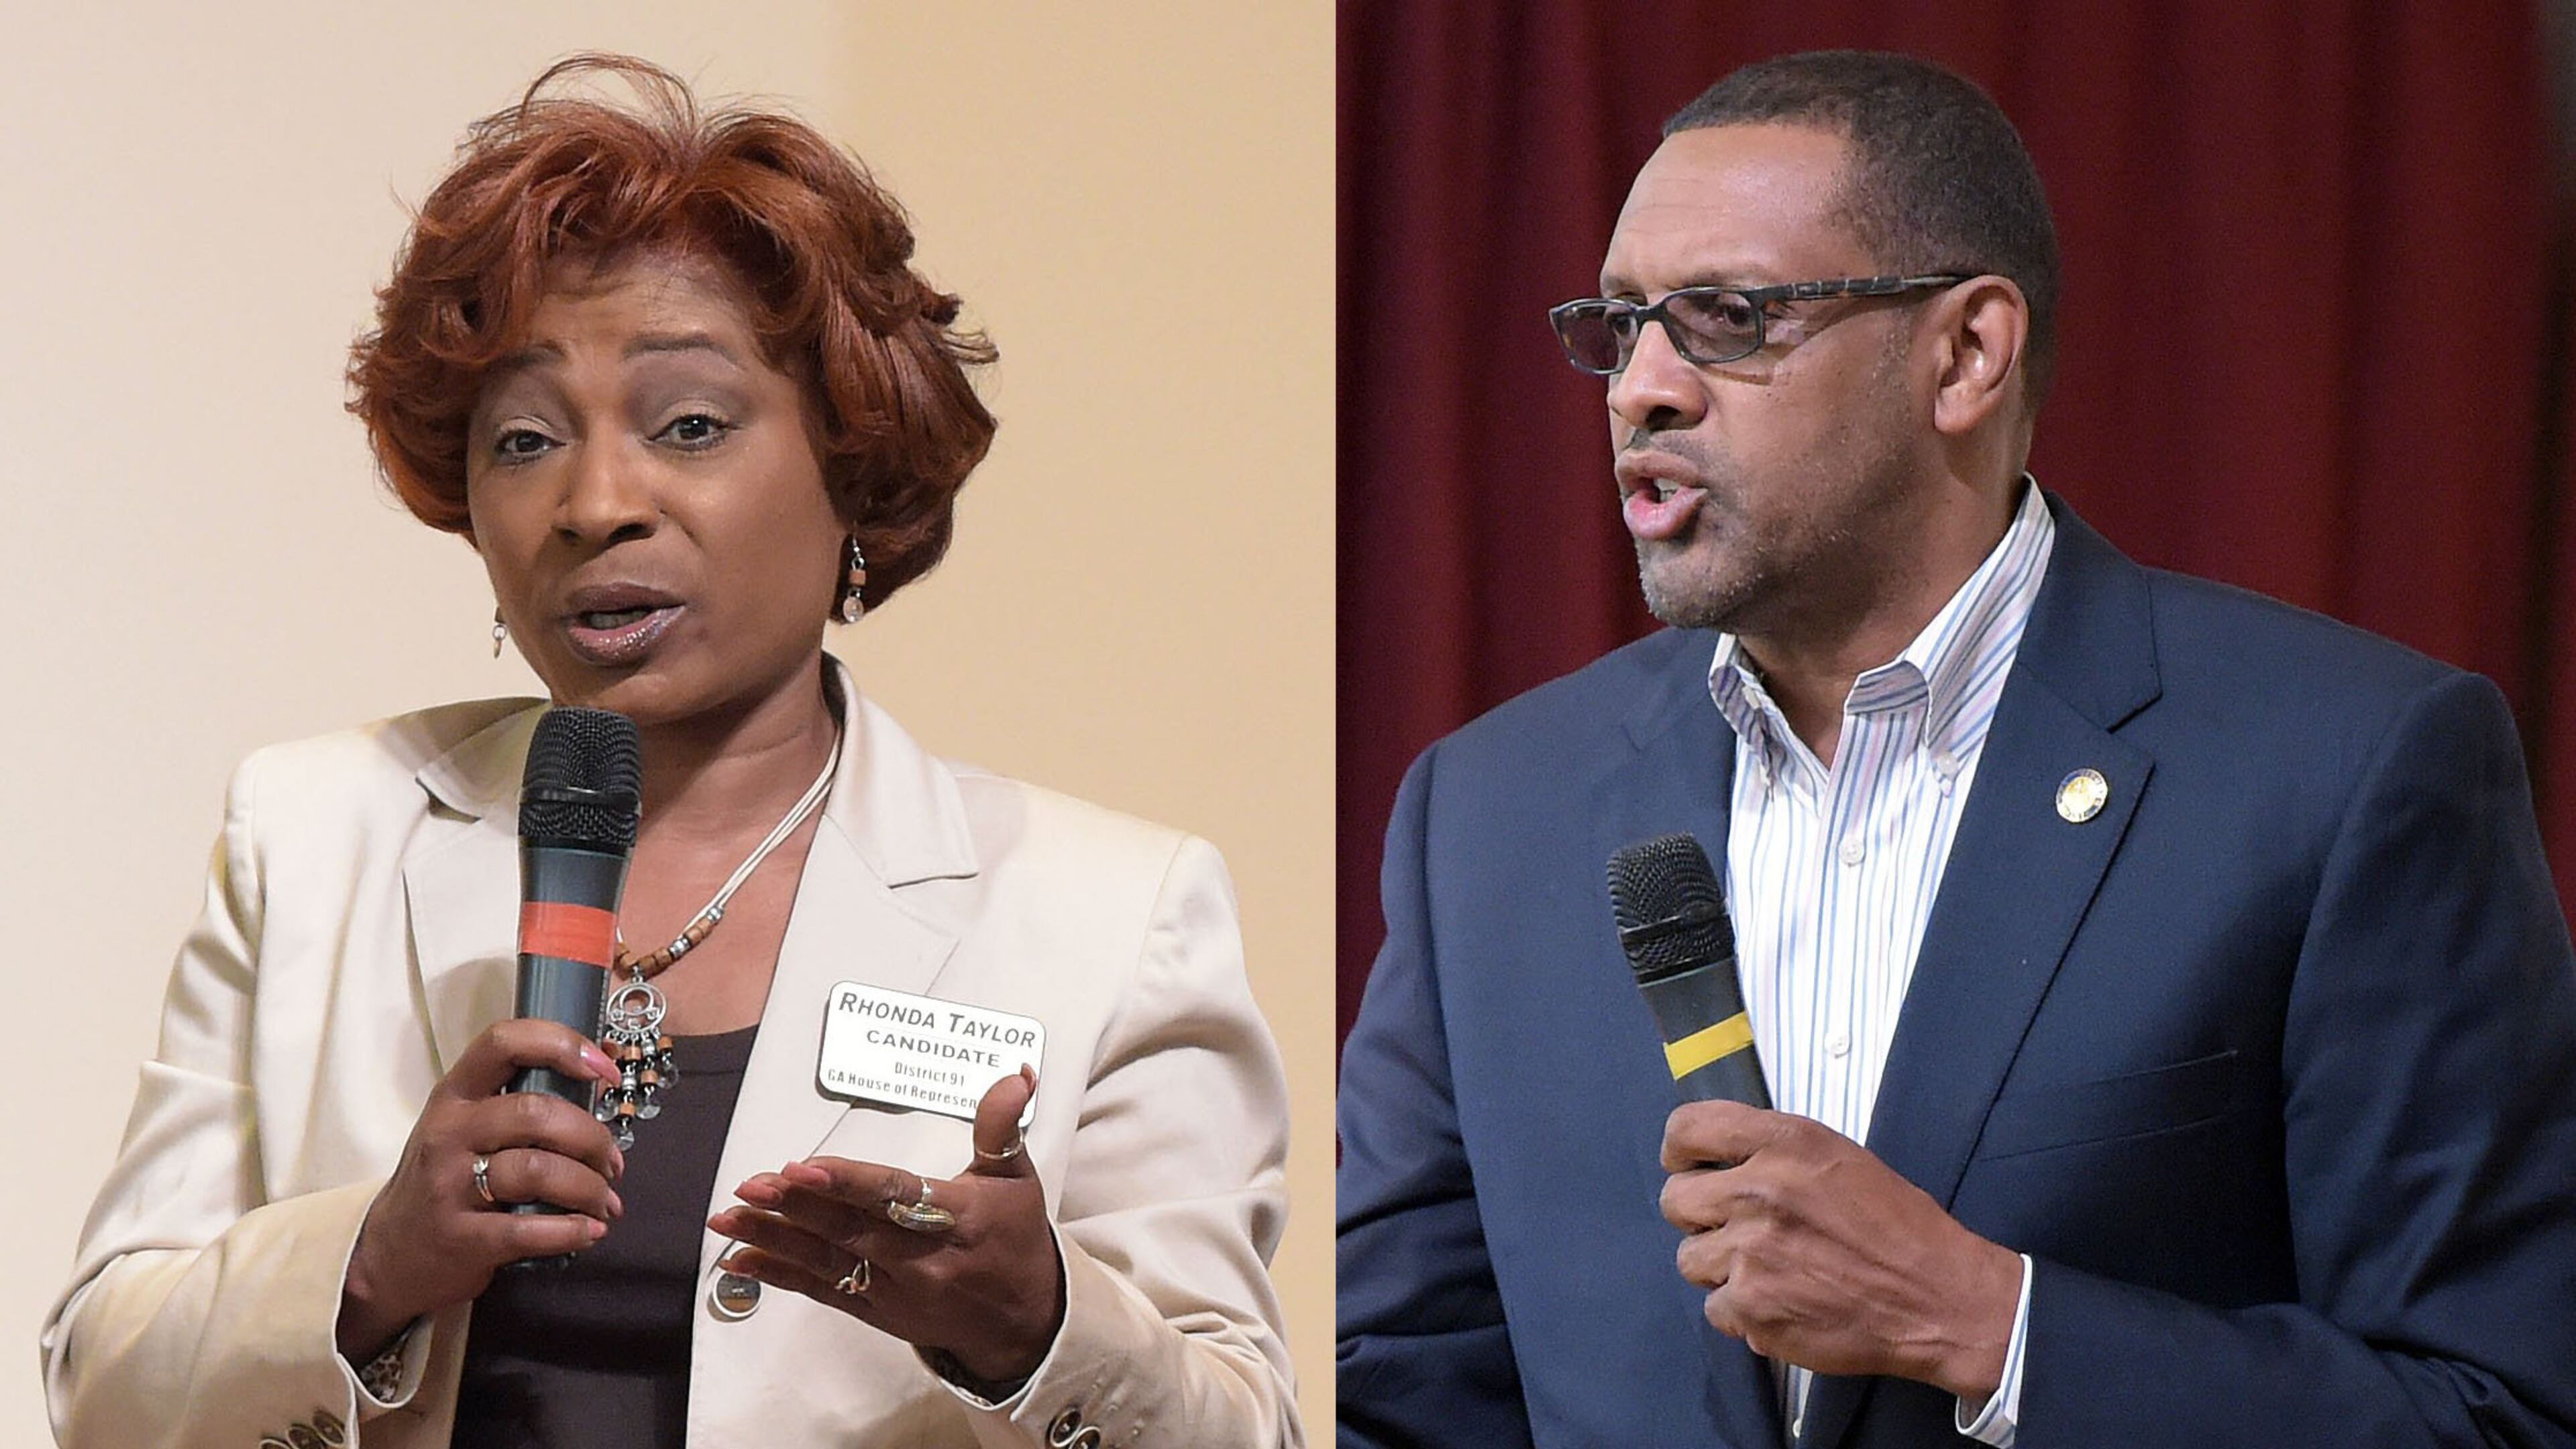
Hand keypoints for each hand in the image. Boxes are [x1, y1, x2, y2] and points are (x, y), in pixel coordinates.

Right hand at [336, 1020, 625, 1358]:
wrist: (390, 1254)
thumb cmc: (448, 1179)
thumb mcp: (468, 1128)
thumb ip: (523, 1098)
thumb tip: (605, 1065)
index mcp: (455, 1094)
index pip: (504, 1042)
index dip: (563, 1044)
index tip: (606, 1070)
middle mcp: (449, 1132)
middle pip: (535, 1113)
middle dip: (592, 1137)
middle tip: (613, 1164)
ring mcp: (449, 1185)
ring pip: (537, 1170)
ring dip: (589, 1187)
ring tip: (605, 1202)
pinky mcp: (459, 1237)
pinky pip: (526, 1230)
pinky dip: (571, 1230)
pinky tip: (590, 1231)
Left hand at [709, 1065, 1062, 1383]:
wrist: (1023, 1322)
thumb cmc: (1016, 1238)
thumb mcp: (1018, 1178)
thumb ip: (1002, 1126)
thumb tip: (1014, 1076)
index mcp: (958, 1219)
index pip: (895, 1196)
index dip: (847, 1183)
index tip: (804, 1169)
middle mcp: (923, 1259)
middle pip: (851, 1229)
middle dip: (797, 1207)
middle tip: (753, 1183)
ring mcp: (895, 1290)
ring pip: (827, 1261)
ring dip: (774, 1238)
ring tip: (729, 1216)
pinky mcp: (876, 1312)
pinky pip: (822, 1292)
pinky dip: (778, 1276)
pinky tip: (739, 1258)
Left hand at [1658, 1101, 2019, 1400]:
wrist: (1939, 1297)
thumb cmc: (1897, 1226)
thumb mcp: (1837, 1158)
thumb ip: (1773, 1152)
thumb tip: (1719, 1161)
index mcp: (1784, 1144)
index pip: (1686, 1129)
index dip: (1680, 1152)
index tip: (1689, 1167)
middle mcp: (1759, 1192)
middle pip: (1675, 1200)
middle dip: (1700, 1217)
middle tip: (1736, 1229)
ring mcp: (1750, 1254)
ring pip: (1690, 1259)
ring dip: (1721, 1268)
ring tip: (1771, 1270)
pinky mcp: (1752, 1309)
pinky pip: (1716, 1308)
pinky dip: (1744, 1312)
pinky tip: (1784, 1304)